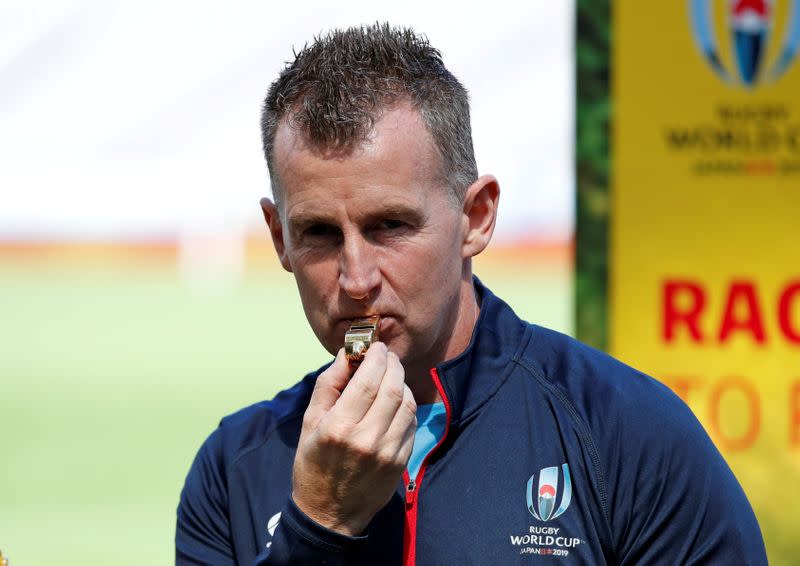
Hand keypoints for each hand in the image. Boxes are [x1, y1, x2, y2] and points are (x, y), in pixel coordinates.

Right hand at [291, 342, 416, 535]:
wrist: (329, 514)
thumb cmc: (314, 463)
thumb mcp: (310, 422)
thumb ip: (329, 384)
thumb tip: (347, 354)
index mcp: (339, 427)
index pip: (369, 380)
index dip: (377, 358)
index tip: (376, 347)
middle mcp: (367, 439)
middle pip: (393, 388)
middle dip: (392, 365)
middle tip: (386, 357)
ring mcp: (388, 452)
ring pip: (408, 404)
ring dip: (402, 383)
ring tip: (391, 377)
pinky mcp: (401, 462)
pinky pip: (412, 423)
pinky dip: (406, 406)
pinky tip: (395, 402)